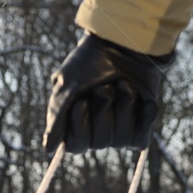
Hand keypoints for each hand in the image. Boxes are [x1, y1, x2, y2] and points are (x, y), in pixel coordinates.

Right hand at [44, 32, 174, 153]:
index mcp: (75, 122)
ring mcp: (119, 128)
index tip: (81, 101)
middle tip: (105, 86)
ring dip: (123, 106)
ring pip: (121, 140)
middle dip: (103, 109)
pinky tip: (144, 100)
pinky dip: (144, 116)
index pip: (75, 145)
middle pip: (99, 143)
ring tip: (124, 84)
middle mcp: (96, 129)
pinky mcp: (141, 125)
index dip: (79, 125)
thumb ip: (57, 118)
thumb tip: (47, 149)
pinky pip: (140, 139)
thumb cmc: (91, 61)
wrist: (127, 42)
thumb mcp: (67, 84)